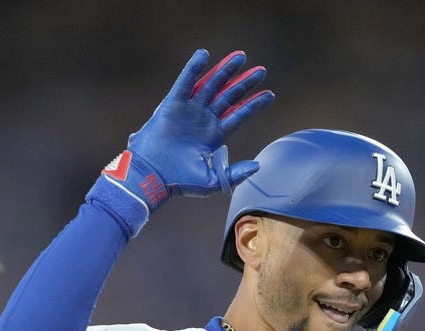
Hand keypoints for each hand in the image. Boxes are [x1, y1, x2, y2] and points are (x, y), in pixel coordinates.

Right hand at [87, 49, 274, 228]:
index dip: (253, 104)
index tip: (269, 94)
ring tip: (241, 57)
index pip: (238, 115)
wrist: (154, 176)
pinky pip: (185, 82)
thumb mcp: (213, 180)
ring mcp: (189, 111)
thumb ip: (236, 174)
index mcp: (214, 136)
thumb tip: (258, 165)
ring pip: (211, 85)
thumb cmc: (180, 182)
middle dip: (245, 83)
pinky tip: (204, 55)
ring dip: (225, 70)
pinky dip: (193, 68)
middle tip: (261, 71)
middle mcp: (203, 120)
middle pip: (229, 96)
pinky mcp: (173, 105)